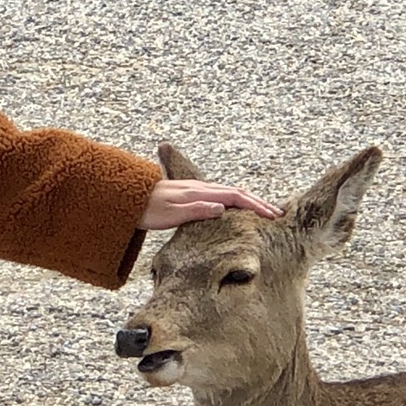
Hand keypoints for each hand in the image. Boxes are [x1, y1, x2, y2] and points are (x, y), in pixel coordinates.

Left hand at [140, 178, 283, 229]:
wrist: (127, 197)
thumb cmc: (147, 210)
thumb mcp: (170, 214)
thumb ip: (196, 210)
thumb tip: (222, 208)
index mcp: (199, 192)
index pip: (235, 196)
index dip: (256, 206)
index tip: (273, 216)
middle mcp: (200, 188)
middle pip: (237, 192)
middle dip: (258, 203)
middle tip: (278, 214)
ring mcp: (195, 190)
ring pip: (229, 193)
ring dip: (249, 202)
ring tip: (263, 212)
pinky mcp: (190, 195)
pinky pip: (220, 196)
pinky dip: (235, 202)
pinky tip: (235, 210)